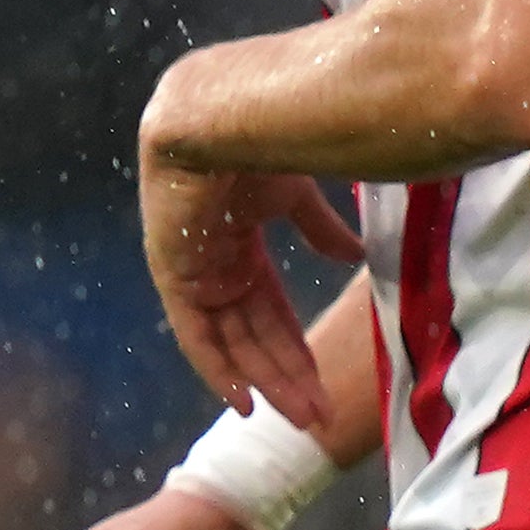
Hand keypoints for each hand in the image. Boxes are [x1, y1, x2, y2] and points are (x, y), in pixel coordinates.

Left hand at [141, 155, 361, 433]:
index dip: (295, 351)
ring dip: (267, 382)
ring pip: (233, 344)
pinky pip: (196, 337)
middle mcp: (214, 268)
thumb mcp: (298, 195)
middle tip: (321, 418)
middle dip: (288, 378)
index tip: (324, 387)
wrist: (219, 112)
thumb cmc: (262, 139)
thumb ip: (320, 230)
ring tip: (302, 418)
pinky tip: (245, 403)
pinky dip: (219, 371)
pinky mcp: (174, 277)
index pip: (271, 313)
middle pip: (254, 337)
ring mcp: (192, 275)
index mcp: (239, 247)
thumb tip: (355, 257)